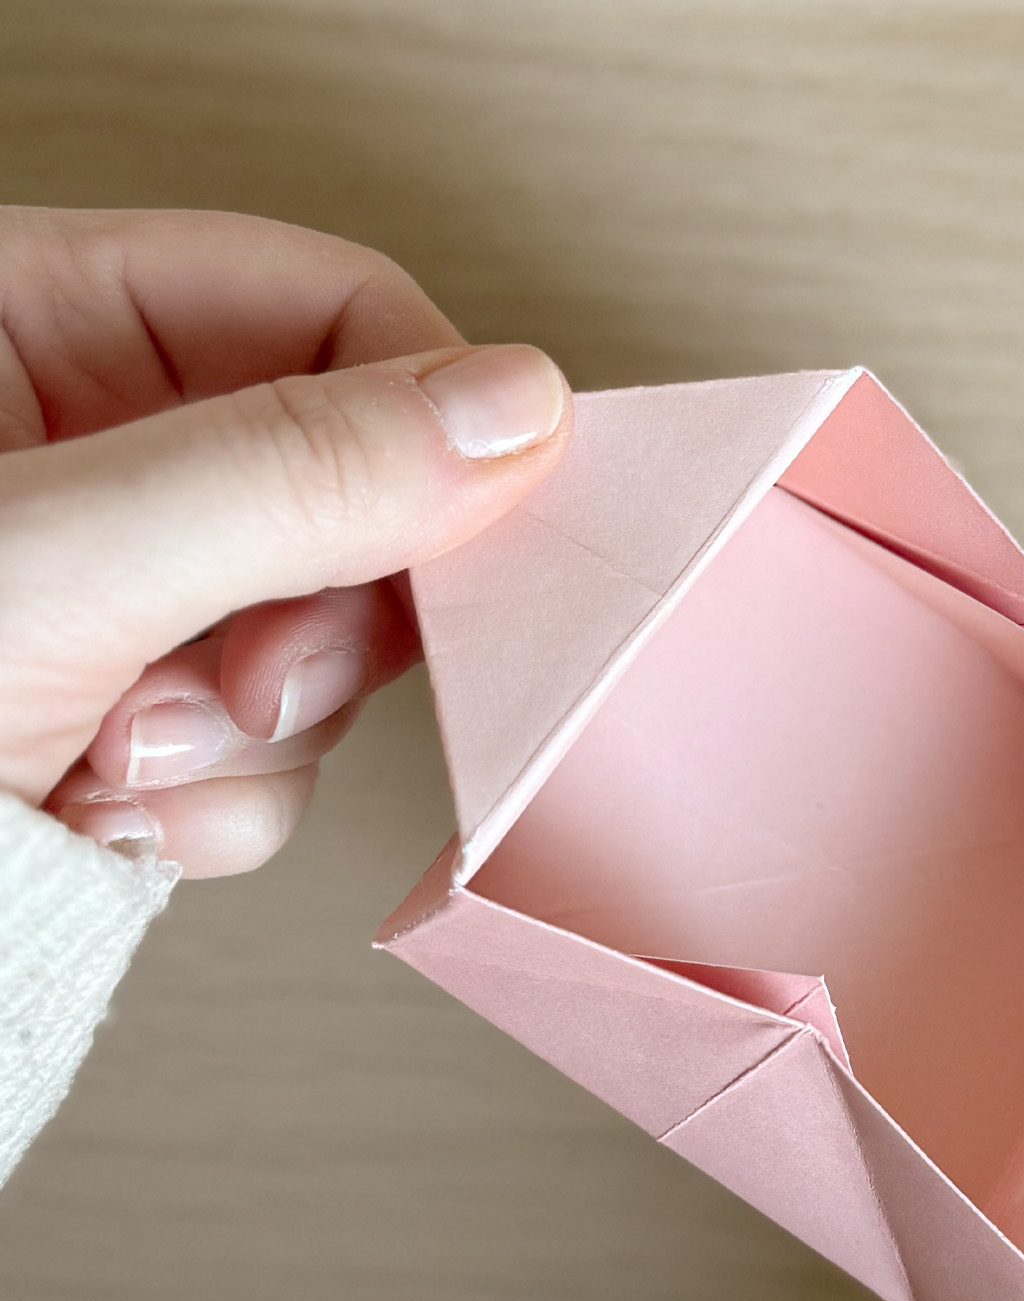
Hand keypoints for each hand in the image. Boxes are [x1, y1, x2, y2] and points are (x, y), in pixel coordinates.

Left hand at [0, 207, 572, 875]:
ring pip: (326, 640)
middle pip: (356, 493)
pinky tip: (108, 806)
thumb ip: (288, 474)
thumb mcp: (54, 567)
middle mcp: (104, 450)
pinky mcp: (149, 708)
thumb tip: (514, 410)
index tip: (481, 524)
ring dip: (254, 731)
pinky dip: (219, 801)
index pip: (330, 310)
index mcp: (42, 324)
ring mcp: (136, 589)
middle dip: (316, 621)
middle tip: (246, 678)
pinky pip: (277, 746)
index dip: (429, 416)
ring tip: (113, 758)